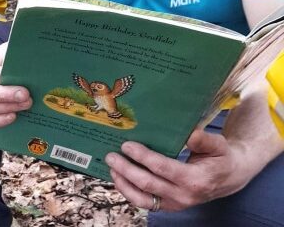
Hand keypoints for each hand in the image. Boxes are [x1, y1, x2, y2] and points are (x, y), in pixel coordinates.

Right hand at [0, 43, 31, 127]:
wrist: (0, 69)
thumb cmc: (3, 60)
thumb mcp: (4, 52)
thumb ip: (10, 56)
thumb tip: (21, 66)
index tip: (15, 78)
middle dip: (5, 95)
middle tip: (25, 95)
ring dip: (7, 107)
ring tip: (25, 104)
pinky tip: (13, 116)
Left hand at [105, 129, 252, 211]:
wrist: (231, 177)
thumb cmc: (222, 157)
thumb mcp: (219, 145)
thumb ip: (204, 139)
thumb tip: (189, 134)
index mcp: (195, 179)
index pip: (162, 168)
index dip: (142, 156)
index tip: (126, 145)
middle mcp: (184, 196)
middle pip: (147, 184)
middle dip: (125, 169)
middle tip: (111, 155)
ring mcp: (176, 204)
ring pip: (142, 199)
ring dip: (123, 184)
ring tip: (111, 168)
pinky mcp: (169, 206)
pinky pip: (145, 203)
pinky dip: (129, 192)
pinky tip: (120, 178)